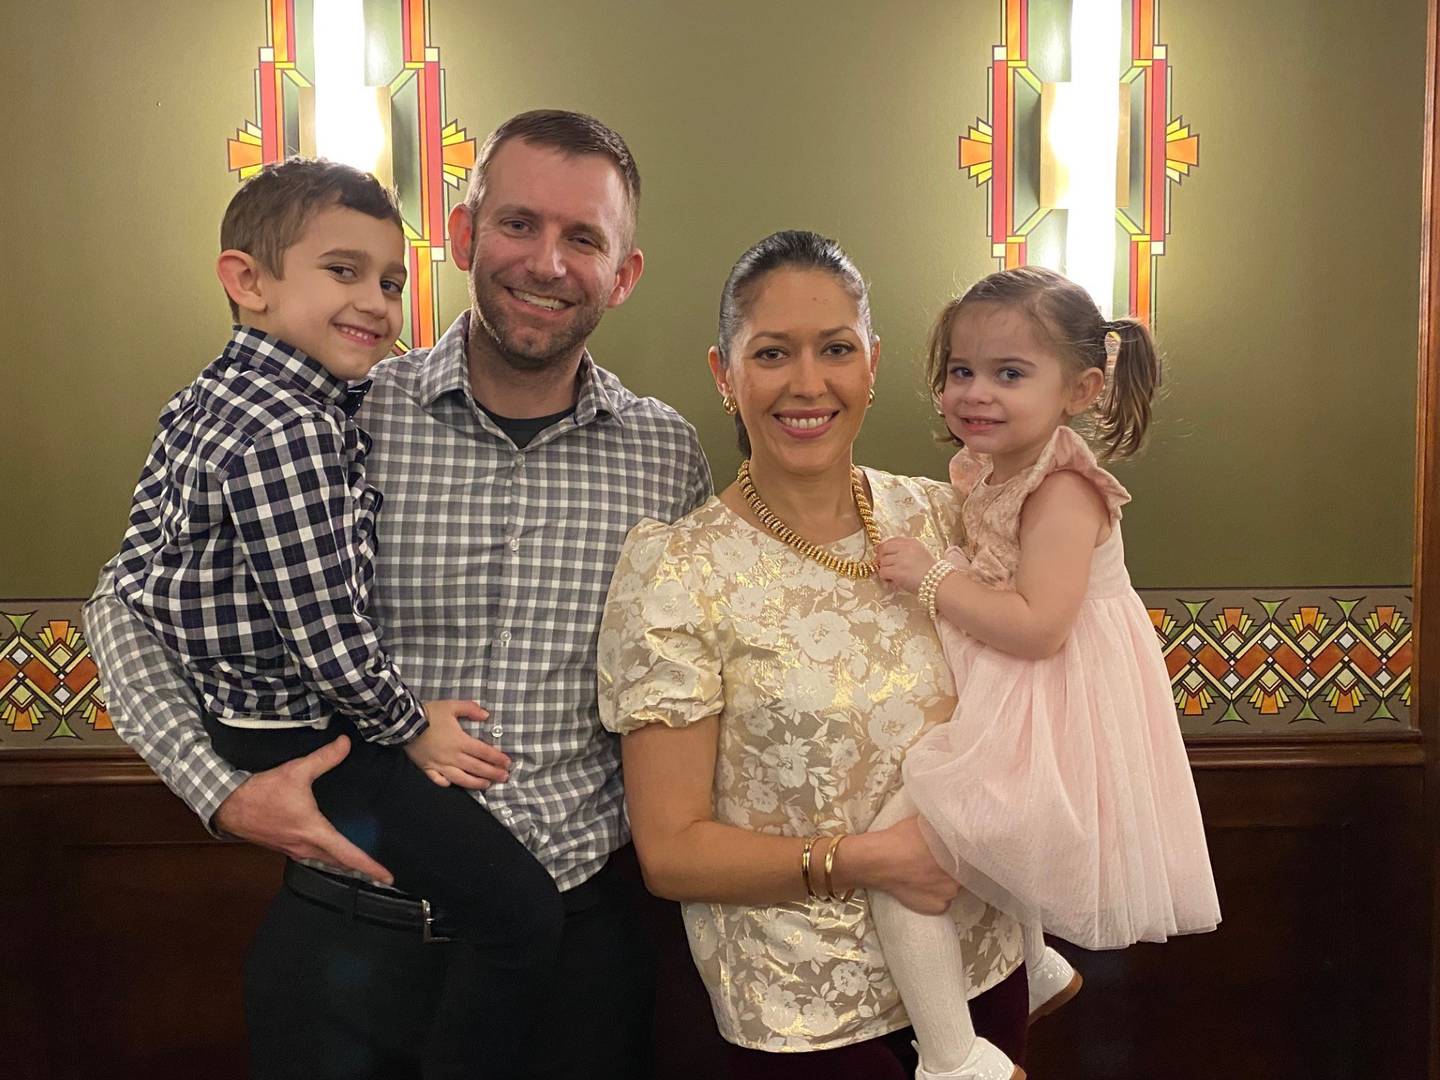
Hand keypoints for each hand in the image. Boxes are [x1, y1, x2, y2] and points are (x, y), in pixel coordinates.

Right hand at [213, 735, 394, 883]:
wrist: (228, 806)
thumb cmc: (262, 792)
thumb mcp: (296, 771)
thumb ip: (324, 758)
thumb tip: (347, 743)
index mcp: (314, 833)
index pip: (348, 855)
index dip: (370, 867)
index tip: (388, 878)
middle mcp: (306, 847)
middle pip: (339, 863)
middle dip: (361, 869)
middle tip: (380, 873)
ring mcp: (294, 850)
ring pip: (325, 861)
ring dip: (343, 863)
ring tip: (361, 863)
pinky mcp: (285, 847)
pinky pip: (313, 857)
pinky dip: (327, 857)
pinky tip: (330, 849)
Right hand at [404, 699, 511, 789]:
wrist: (404, 722)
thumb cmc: (430, 713)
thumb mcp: (452, 706)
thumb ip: (470, 709)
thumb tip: (486, 715)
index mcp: (460, 741)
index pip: (484, 752)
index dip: (497, 758)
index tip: (508, 763)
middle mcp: (453, 756)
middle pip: (476, 768)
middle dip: (492, 773)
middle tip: (504, 778)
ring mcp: (439, 765)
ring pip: (461, 778)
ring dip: (476, 783)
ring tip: (486, 785)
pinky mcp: (427, 768)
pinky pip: (438, 780)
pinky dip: (447, 784)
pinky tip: (453, 785)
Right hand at [867, 815, 960, 914]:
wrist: (879, 861)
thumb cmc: (901, 838)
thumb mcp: (926, 822)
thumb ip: (944, 827)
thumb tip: (953, 822)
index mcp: (959, 855)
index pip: (971, 857)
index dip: (963, 855)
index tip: (953, 852)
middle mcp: (960, 877)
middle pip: (963, 873)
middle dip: (954, 868)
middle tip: (936, 862)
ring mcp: (949, 895)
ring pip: (952, 888)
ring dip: (945, 882)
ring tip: (926, 874)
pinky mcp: (938, 908)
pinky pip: (942, 902)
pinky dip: (935, 896)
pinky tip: (922, 886)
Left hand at [876, 537, 938, 593]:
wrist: (938, 583)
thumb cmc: (931, 572)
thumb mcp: (921, 553)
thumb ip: (906, 550)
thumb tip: (886, 551)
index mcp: (912, 542)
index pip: (892, 540)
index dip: (884, 546)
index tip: (880, 551)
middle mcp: (905, 548)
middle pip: (884, 548)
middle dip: (881, 557)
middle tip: (882, 564)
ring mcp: (901, 560)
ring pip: (882, 562)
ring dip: (885, 570)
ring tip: (893, 576)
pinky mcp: (897, 572)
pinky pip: (883, 572)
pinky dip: (885, 578)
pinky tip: (893, 581)